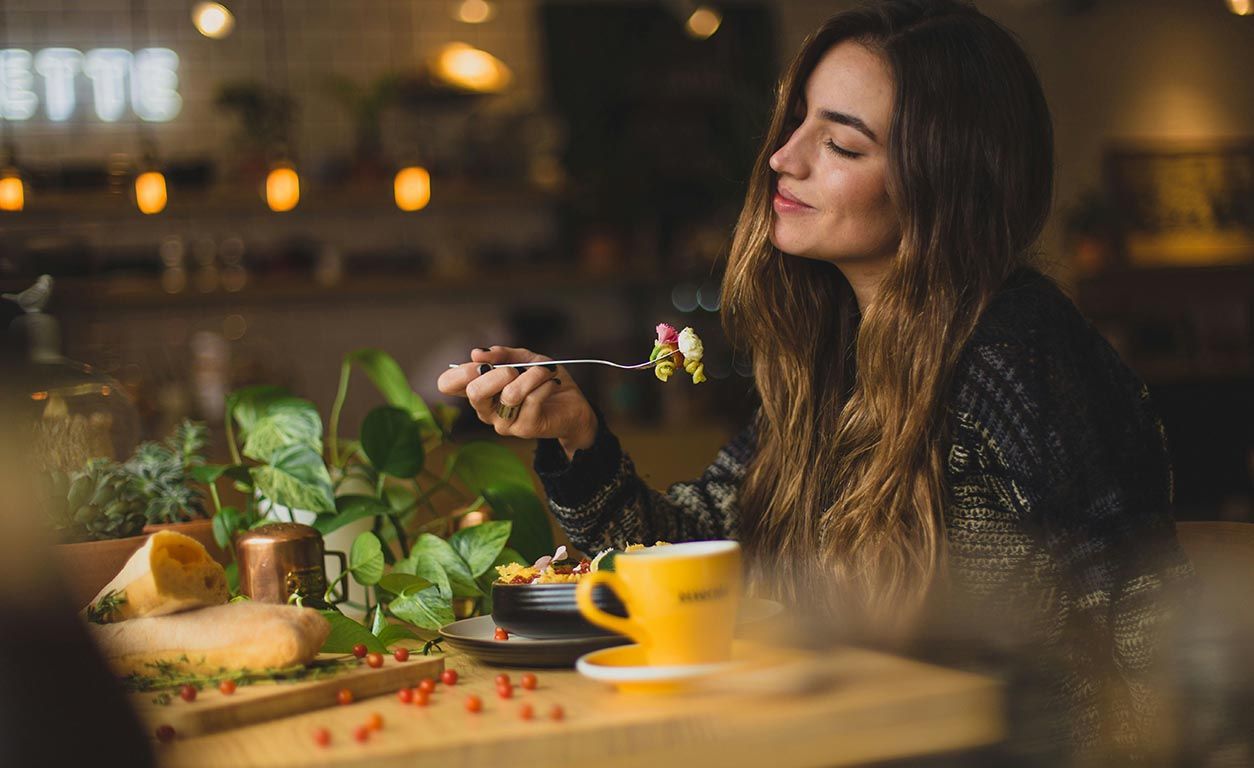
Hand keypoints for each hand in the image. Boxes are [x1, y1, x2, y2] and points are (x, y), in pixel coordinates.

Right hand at [437, 346, 596, 455]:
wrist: (572, 404)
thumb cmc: (543, 381)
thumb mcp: (524, 359)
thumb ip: (502, 354)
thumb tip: (476, 353)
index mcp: (479, 391)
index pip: (447, 384)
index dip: (460, 371)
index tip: (482, 363)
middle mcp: (485, 410)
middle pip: (474, 392)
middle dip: (498, 373)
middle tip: (516, 369)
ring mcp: (503, 423)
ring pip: (510, 394)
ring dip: (532, 375)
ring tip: (545, 372)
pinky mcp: (524, 428)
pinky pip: (532, 399)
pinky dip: (545, 383)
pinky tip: (552, 383)